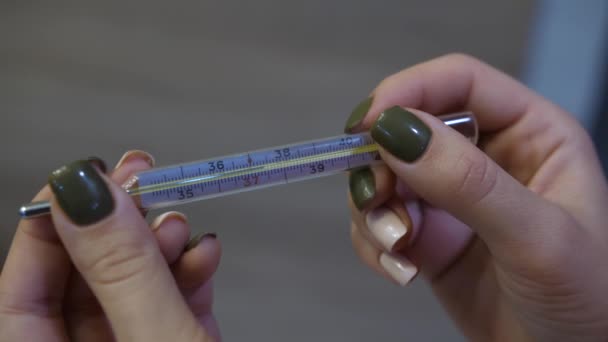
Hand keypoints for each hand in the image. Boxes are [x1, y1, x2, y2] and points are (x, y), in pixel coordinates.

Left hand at [0, 151, 221, 340]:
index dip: (48, 227)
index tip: (83, 179)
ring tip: (179, 224)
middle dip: (117, 227)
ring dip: (159, 247)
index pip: (20, 293)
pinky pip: (168, 305)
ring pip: (129, 288)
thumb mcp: (156, 340)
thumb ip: (124, 272)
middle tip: (141, 180)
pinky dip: (189, 275)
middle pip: (83, 282)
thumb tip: (89, 194)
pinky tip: (205, 254)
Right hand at [345, 54, 607, 340]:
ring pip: (385, 176)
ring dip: (374, 210)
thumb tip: (396, 133)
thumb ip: (468, 182)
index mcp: (530, 133)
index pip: (458, 83)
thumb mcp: (536, 237)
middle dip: (382, 165)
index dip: (408, 92)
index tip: (367, 128)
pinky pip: (380, 221)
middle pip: (408, 129)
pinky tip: (399, 271)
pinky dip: (374, 243)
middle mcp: (486, 157)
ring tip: (397, 249)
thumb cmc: (587, 301)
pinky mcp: (429, 238)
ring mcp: (453, 198)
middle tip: (380, 203)